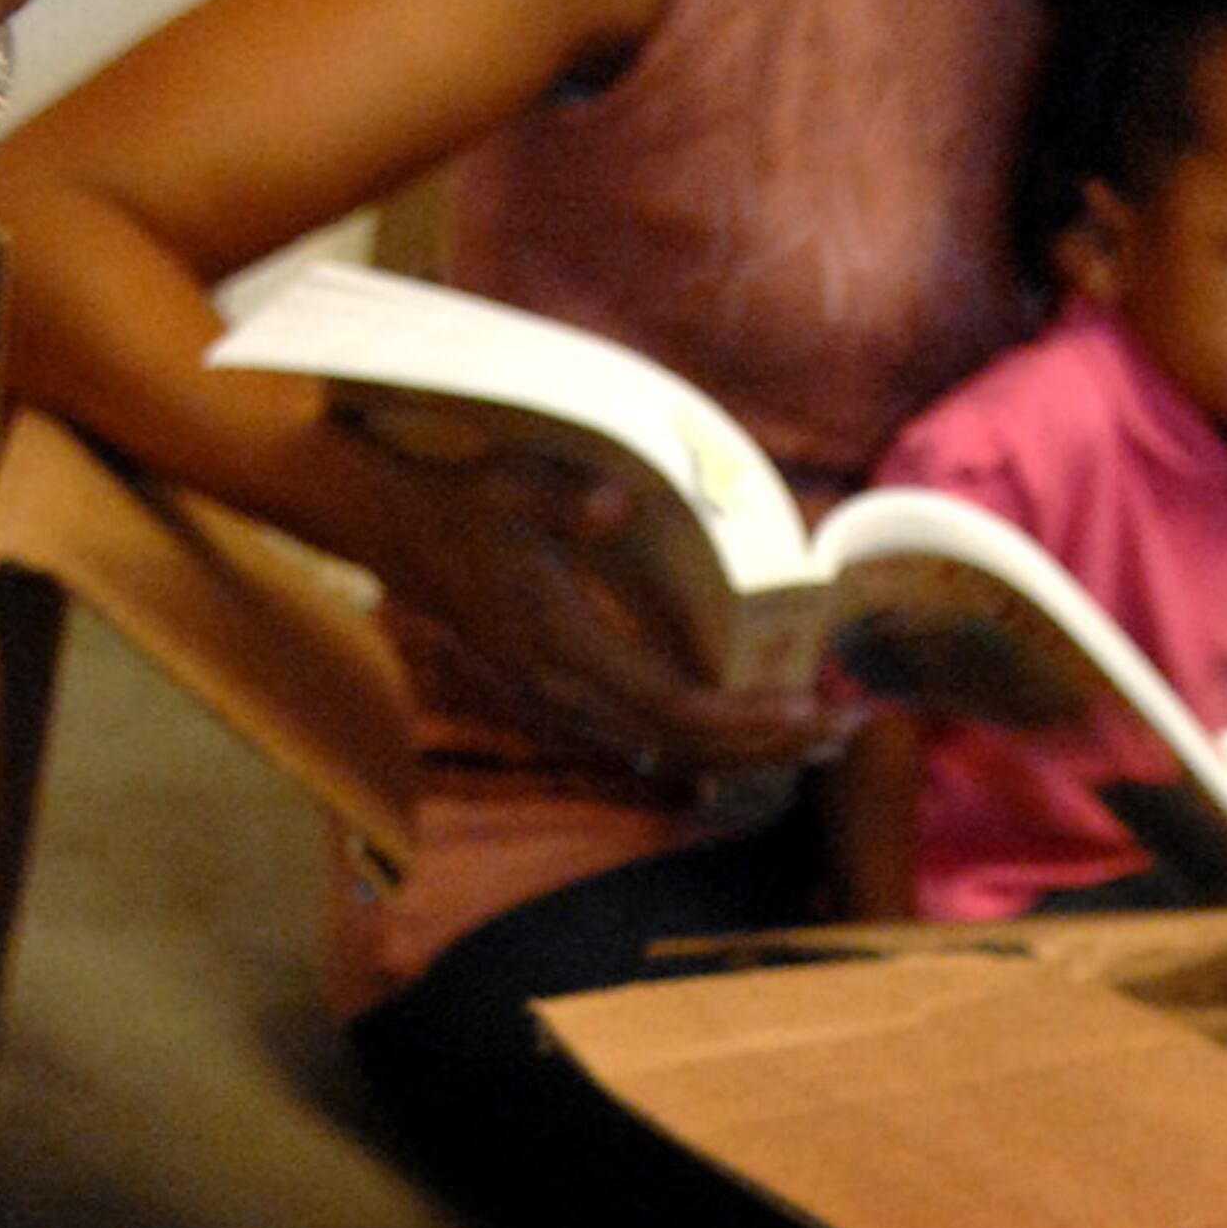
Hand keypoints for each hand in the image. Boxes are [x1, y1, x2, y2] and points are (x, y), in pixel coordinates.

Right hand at [337, 421, 833, 785]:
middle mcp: (555, 687)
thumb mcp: (502, 478)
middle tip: (847, 735)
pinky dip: (700, 740)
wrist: (379, 519)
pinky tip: (744, 734)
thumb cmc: (452, 492)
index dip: (747, 721)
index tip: (814, 711)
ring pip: (662, 749)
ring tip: (815, 740)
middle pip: (681, 745)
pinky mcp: (550, 692)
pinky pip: (637, 735)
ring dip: (742, 749)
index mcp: (555, 643)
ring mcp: (550, 697)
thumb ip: (559, 496)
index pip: (670, 706)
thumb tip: (614, 505)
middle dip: (768, 746)